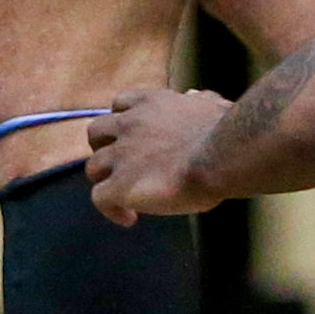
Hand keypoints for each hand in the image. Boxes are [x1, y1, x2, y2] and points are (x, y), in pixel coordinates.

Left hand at [86, 89, 231, 222]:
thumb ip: (196, 100)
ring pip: (92, 168)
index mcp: (151, 103)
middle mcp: (129, 125)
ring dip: (107, 181)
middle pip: (96, 133)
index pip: (120, 103)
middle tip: (124, 167)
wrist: (218, 155)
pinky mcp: (120, 185)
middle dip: (105, 150)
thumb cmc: (222, 131)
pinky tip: (130, 217)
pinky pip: (99, 198)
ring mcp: (121, 155)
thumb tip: (192, 96)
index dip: (123, 122)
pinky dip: (111, 209)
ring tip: (125, 197)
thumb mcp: (210, 104)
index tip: (135, 139)